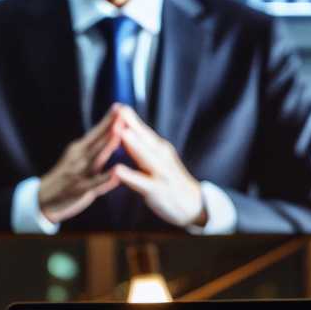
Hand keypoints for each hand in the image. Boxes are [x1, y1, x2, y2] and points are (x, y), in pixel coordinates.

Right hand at [36, 105, 123, 222]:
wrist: (42, 199)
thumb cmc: (65, 177)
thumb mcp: (76, 157)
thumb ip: (93, 146)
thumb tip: (109, 131)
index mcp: (78, 149)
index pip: (95, 132)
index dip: (107, 119)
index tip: (120, 106)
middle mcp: (78, 158)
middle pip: (96, 140)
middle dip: (110, 126)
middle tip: (122, 112)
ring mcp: (78, 173)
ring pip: (95, 158)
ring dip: (107, 145)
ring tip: (120, 133)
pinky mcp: (79, 190)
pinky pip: (94, 184)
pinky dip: (105, 179)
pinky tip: (117, 174)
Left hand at [108, 106, 207, 228]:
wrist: (192, 204)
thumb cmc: (168, 179)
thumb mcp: (158, 159)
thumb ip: (143, 145)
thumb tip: (125, 126)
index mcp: (159, 148)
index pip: (143, 130)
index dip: (131, 118)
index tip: (118, 105)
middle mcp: (162, 157)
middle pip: (145, 138)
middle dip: (132, 124)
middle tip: (119, 111)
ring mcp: (161, 173)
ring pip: (146, 156)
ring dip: (134, 144)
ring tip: (121, 133)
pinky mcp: (158, 190)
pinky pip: (142, 182)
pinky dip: (130, 176)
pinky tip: (117, 170)